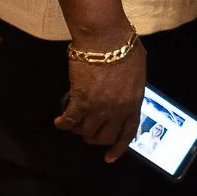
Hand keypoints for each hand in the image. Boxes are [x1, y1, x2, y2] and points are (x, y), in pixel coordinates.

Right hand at [54, 37, 146, 162]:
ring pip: (86, 131)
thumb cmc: (124, 46)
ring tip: (73, 125)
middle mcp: (118, 109)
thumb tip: (128, 92)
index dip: (118, 147)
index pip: (128, 132)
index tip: (110, 157)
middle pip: (105, 136)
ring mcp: (99, 107)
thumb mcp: (138, 70)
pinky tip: (58, 122)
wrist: (105, 38)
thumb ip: (133, 86)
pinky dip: (62, 124)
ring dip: (78, 130)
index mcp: (135, 101)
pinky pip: (69, 121)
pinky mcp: (81, 101)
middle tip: (87, 135)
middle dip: (95, 139)